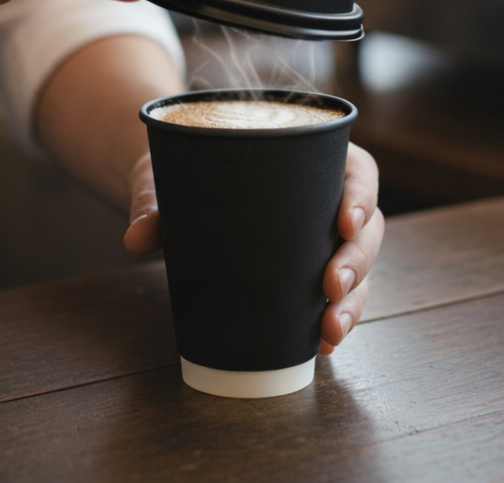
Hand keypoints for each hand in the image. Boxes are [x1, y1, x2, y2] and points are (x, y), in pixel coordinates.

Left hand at [123, 142, 383, 353]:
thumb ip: (152, 200)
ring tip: (330, 330)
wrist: (172, 192)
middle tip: (332, 286)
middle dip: (357, 261)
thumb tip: (135, 238)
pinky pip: (337, 297)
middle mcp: (327, 199)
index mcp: (312, 159)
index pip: (357, 170)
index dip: (362, 195)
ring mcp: (322, 239)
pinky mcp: (307, 273)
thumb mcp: (168, 175)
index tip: (345, 221)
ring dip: (354, 300)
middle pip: (368, 228)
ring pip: (361, 268)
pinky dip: (336, 320)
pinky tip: (325, 344)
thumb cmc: (183, 171)